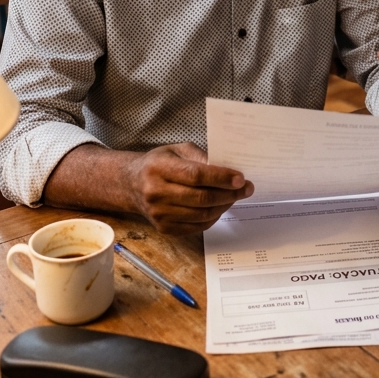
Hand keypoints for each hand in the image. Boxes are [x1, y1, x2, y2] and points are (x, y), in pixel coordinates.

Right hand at [125, 143, 253, 234]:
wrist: (132, 184)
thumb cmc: (159, 163)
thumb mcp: (177, 150)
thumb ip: (201, 157)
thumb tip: (227, 169)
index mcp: (159, 168)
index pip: (196, 176)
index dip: (221, 178)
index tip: (240, 178)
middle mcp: (156, 193)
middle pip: (201, 198)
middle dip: (229, 193)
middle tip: (246, 188)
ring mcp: (159, 213)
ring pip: (201, 215)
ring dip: (224, 206)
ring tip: (235, 197)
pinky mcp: (164, 228)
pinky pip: (196, 227)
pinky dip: (213, 218)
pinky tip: (220, 207)